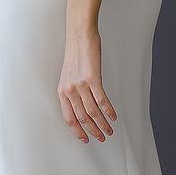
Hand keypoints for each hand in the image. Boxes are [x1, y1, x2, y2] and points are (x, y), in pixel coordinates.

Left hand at [59, 27, 116, 142]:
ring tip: (110, 130)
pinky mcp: (92, 78)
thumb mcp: (69, 75)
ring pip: (92, 112)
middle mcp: (69, 90)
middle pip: (82, 118)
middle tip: (102, 138)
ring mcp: (80, 85)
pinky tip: (114, 116)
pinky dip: (109, 111)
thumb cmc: (77, 53)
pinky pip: (101, 100)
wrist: (80, 35)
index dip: (77, 131)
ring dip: (103, 124)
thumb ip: (73, 91)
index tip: (85, 139)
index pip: (68, 118)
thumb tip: (82, 106)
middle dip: (93, 131)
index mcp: (62, 91)